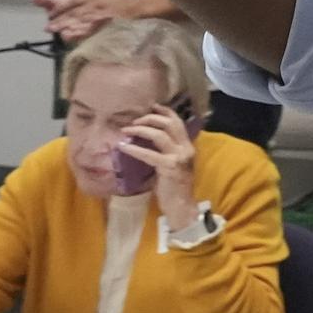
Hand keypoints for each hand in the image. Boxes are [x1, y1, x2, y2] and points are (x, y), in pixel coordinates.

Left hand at [34, 0, 131, 42]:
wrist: (134, 8)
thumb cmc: (116, 1)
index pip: (72, 1)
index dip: (59, 7)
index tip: (49, 14)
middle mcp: (92, 3)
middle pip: (73, 12)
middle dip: (60, 19)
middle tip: (48, 27)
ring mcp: (98, 14)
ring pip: (80, 21)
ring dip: (68, 26)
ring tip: (57, 33)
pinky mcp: (105, 23)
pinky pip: (91, 29)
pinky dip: (81, 33)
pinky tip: (72, 36)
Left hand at [119, 105, 205, 231]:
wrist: (182, 207)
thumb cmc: (175, 188)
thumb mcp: (173, 165)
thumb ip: (166, 152)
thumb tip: (146, 141)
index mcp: (188, 147)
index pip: (178, 122)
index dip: (165, 112)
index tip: (152, 106)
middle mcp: (185, 149)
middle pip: (169, 124)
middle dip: (150, 118)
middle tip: (134, 120)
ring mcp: (178, 157)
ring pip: (159, 135)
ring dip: (140, 130)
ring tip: (126, 130)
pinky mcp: (169, 167)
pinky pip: (149, 154)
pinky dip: (135, 149)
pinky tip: (124, 147)